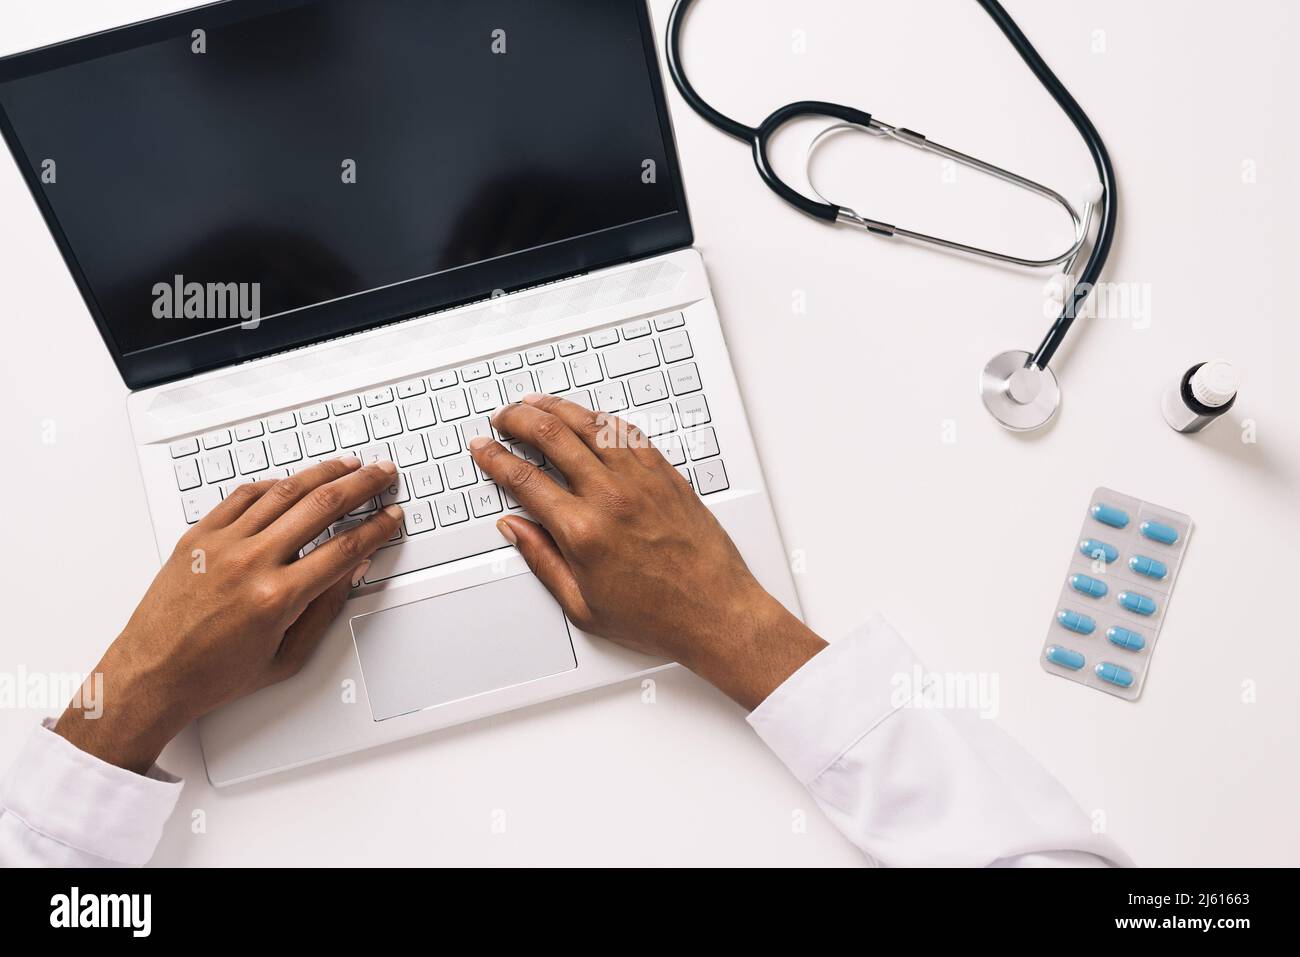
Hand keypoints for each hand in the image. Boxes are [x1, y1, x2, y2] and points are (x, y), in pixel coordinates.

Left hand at [56, 457, 403, 773]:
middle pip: (322, 507)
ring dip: (323, 473)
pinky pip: (242, 496)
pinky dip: (273, 484)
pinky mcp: (197, 535)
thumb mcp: (286, 656)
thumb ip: (324, 610)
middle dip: (362, 485)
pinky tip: (293, 481)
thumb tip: (351, 571)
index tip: (391, 517)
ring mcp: (221, 544)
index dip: (377, 528)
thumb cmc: (213, 674)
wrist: (150, 675)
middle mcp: (250, 563)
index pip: (345, 549)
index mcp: (277, 598)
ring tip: (347, 465)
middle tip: (381, 474)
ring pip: (284, 491)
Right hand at [469, 394, 824, 708]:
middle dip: (518, 419)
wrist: (716, 612)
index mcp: (583, 531)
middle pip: (551, 435)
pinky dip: (599, 418)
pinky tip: (586, 416)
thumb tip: (514, 528)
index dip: (494, 458)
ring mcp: (641, 480)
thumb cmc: (657, 616)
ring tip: (535, 403)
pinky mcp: (665, 474)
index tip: (483, 448)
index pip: (524, 478)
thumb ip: (542, 560)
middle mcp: (611, 497)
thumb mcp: (582, 604)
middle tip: (503, 417)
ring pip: (589, 423)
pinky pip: (626, 432)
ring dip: (555, 407)